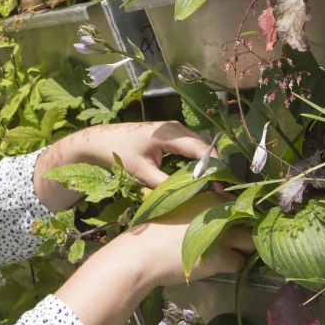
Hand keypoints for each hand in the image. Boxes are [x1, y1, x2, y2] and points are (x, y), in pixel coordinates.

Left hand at [61, 121, 218, 187]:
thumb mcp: (142, 172)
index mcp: (170, 133)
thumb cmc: (119, 153)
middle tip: (222, 189)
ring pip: (199, 146)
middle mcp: (176, 127)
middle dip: (214, 167)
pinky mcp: (172, 135)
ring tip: (216, 185)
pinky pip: (191, 147)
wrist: (102, 141)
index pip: (201, 149)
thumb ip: (165, 184)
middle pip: (204, 147)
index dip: (214, 167)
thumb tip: (188, 196)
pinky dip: (198, 160)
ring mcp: (175, 129)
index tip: (222, 186)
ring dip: (207, 164)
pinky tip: (201, 176)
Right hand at [107, 192, 253, 287]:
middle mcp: (222, 213)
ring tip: (226, 254)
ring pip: (249, 242)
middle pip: (249, 222)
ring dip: (241, 249)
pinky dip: (231, 266)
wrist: (142, 253)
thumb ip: (201, 209)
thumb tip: (219, 216)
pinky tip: (215, 265)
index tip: (231, 224)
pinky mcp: (222, 257)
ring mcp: (224, 235)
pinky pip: (239, 263)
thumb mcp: (180, 209)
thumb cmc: (155, 231)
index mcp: (211, 197)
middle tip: (233, 241)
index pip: (240, 204)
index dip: (238, 216)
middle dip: (244, 232)